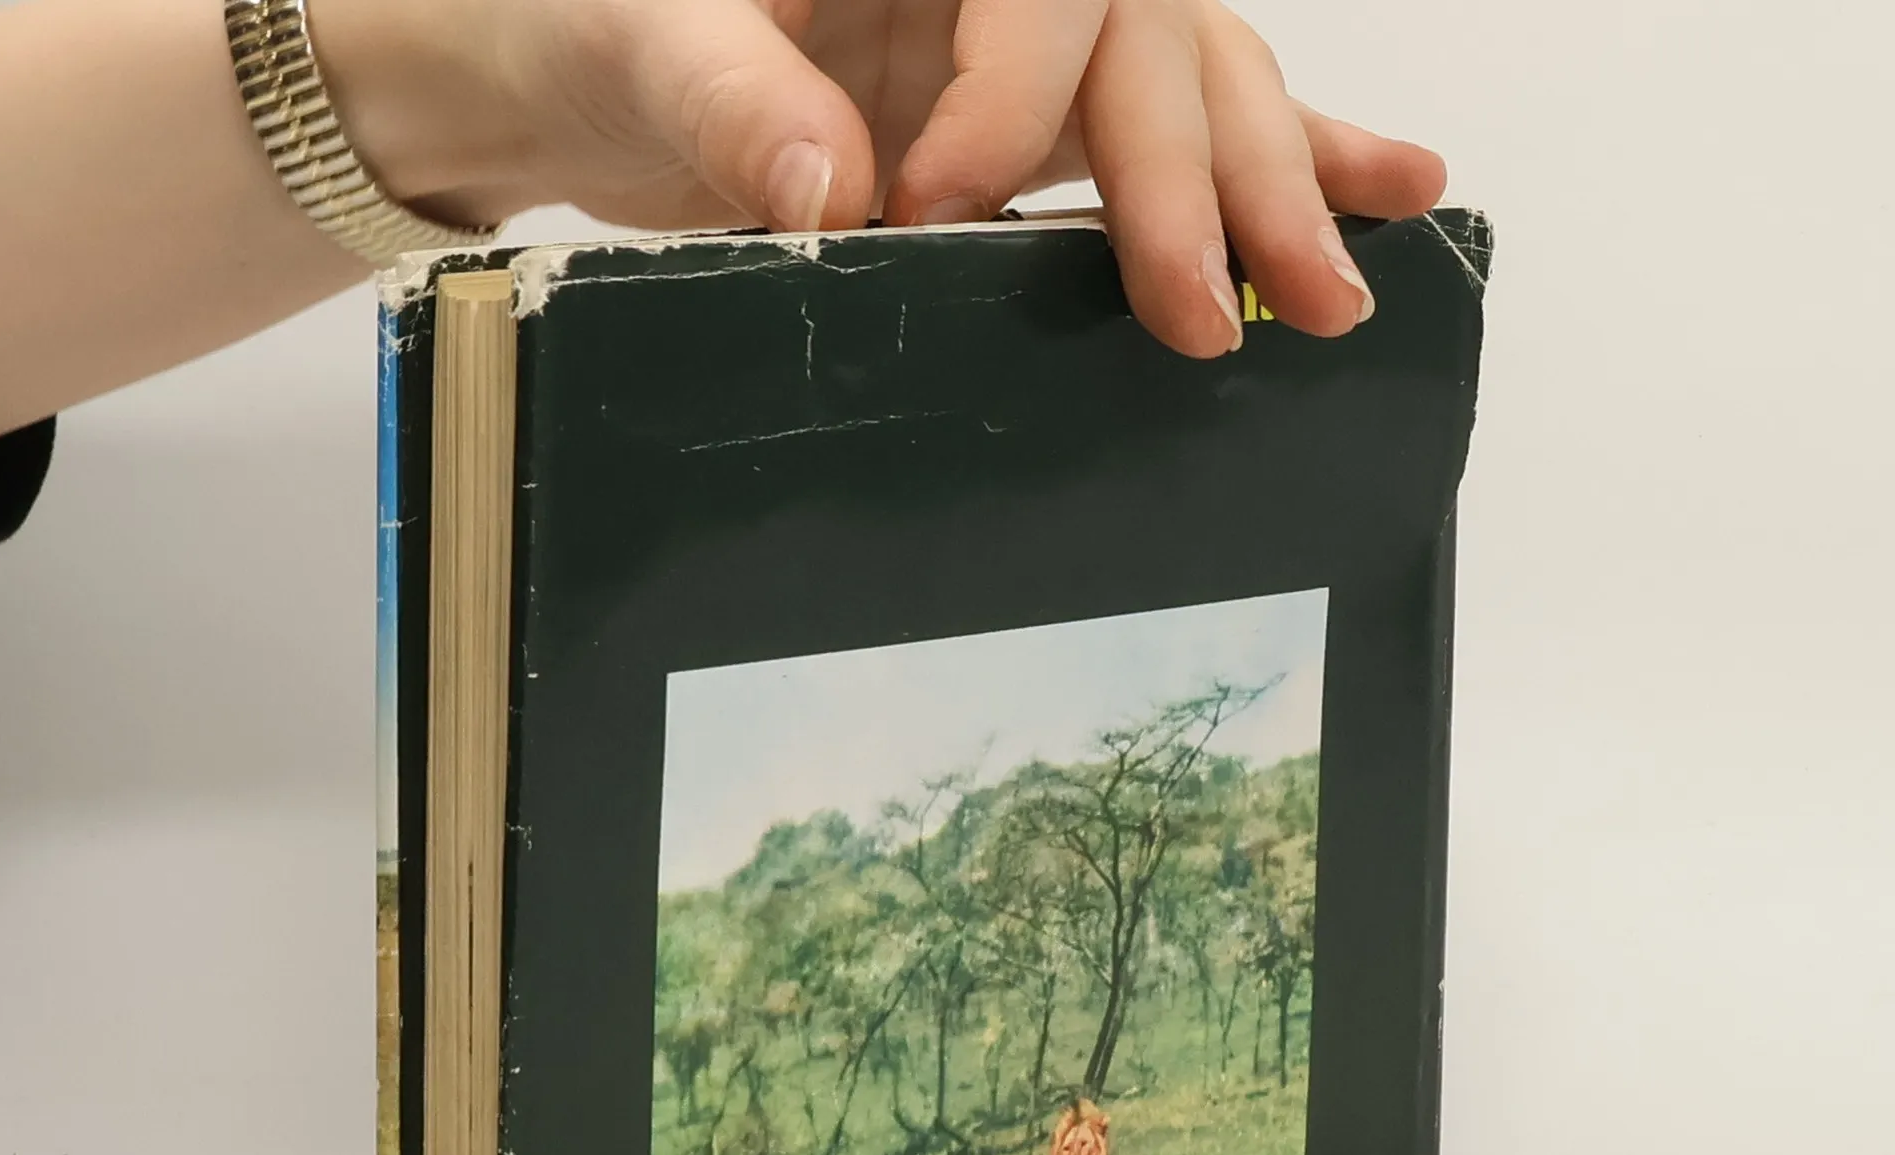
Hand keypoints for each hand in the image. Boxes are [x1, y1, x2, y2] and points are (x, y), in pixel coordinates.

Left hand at [323, 0, 1446, 357]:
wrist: (577, 63)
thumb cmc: (595, 17)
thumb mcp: (637, 36)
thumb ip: (727, 95)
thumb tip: (827, 188)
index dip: (1010, 100)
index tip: (939, 215)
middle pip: (1152, 35)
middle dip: (1198, 175)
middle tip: (1225, 307)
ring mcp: (1033, 36)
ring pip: (1196, 80)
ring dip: (1275, 186)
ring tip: (1339, 288)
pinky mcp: (1041, 116)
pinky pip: (1179, 124)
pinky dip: (1289, 157)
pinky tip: (1394, 187)